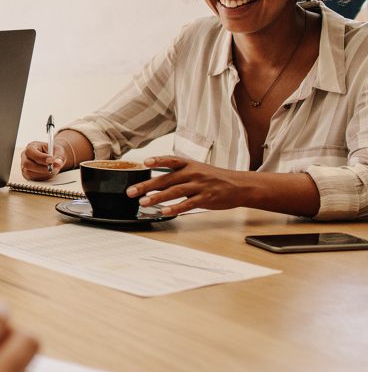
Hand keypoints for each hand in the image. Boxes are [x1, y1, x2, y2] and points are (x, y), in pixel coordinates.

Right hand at [19, 140, 63, 180]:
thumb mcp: (59, 151)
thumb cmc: (54, 152)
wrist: (53, 158)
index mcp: (31, 147)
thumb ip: (59, 157)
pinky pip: (33, 179)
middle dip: (41, 168)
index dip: (40, 157)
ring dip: (43, 174)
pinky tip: (50, 174)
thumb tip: (57, 163)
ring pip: (30, 173)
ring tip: (53, 170)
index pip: (30, 151)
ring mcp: (25, 167)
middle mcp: (25, 157)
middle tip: (53, 168)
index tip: (51, 160)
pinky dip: (43, 178)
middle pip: (27, 164)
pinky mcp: (27, 175)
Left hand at [128, 156, 250, 215]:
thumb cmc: (214, 177)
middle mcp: (193, 173)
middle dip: (147, 185)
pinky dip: (176, 208)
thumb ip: (176, 175)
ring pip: (175, 191)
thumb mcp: (196, 169)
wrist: (240, 185)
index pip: (171, 160)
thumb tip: (154, 182)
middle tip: (131, 191)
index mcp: (189, 164)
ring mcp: (200, 186)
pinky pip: (188, 204)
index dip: (158, 160)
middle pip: (167, 179)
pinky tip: (165, 211)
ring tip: (143, 202)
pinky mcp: (206, 198)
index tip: (145, 162)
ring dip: (157, 197)